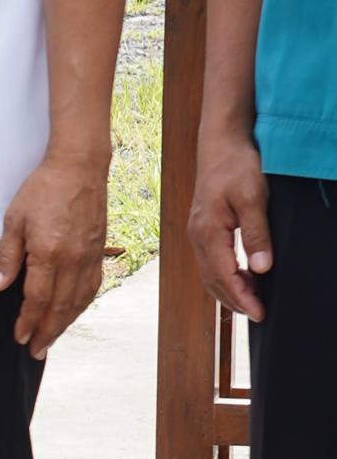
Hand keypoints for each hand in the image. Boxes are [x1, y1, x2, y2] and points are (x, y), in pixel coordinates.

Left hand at [0, 146, 109, 355]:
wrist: (79, 166)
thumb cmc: (43, 189)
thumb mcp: (14, 219)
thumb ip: (7, 256)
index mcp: (49, 253)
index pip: (37, 299)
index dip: (28, 322)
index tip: (20, 337)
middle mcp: (73, 259)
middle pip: (61, 307)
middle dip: (48, 332)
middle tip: (37, 352)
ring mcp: (89, 255)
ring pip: (80, 300)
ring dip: (66, 322)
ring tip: (53, 338)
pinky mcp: (98, 249)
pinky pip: (92, 285)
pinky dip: (82, 303)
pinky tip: (73, 310)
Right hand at [190, 128, 271, 324]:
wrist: (220, 142)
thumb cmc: (236, 166)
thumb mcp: (253, 198)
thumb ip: (255, 235)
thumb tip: (260, 268)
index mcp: (208, 233)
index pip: (225, 276)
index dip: (243, 298)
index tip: (260, 314)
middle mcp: (198, 237)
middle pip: (214, 281)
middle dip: (235, 301)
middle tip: (258, 315)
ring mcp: (198, 233)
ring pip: (210, 274)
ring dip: (228, 291)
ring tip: (250, 302)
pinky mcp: (203, 228)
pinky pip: (211, 262)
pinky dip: (224, 277)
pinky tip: (239, 277)